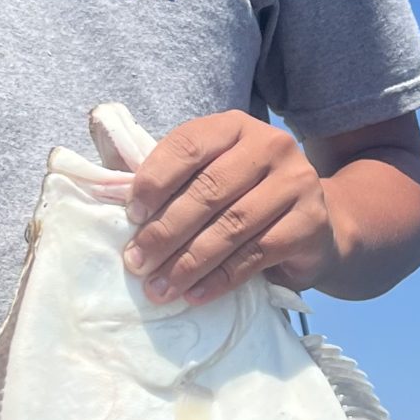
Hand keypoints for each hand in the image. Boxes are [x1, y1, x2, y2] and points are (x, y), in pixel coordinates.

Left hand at [120, 112, 337, 304]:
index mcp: (234, 126)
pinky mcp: (310, 223)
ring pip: (232, 226)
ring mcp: (297, 182)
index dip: (155, 180)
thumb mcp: (207, 176)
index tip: (130, 216)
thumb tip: (105, 188)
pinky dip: (221, 278)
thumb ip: (164, 176)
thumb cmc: (243, 199)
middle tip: (137, 263)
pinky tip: (195, 293)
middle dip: (166, 231)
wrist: (313, 225)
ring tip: (159, 288)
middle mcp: (270, 145)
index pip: (188, 145)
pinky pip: (257, 254)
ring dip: (188, 262)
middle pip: (208, 190)